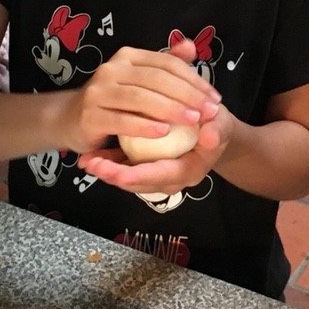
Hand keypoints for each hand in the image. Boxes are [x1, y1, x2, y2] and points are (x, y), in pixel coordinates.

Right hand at [56, 38, 219, 154]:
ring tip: (193, 120)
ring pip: (140, 98)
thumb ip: (166, 64)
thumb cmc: (115, 101)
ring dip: (170, 109)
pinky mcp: (91, 115)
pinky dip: (143, 126)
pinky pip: (122, 120)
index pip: (167, 64)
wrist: (72, 119)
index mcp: (128, 56)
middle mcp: (111, 69)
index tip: (215, 98)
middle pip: (156, 79)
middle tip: (209, 111)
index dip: (194, 80)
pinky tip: (163, 133)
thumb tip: (190, 46)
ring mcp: (99, 92)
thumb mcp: (140, 80)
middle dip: (187, 95)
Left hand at [78, 104, 234, 195]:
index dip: (135, 175)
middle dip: (112, 175)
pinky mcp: (147, 164)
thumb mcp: (222, 125)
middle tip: (90, 164)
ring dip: (106, 169)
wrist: (213, 132)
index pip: (159, 176)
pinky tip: (90, 155)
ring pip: (128, 177)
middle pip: (138, 183)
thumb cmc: (216, 127)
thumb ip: (217, 131)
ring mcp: (156, 174)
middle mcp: (170, 179)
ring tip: (86, 160)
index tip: (113, 172)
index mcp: (188, 171)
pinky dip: (109, 162)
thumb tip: (210, 137)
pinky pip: (126, 167)